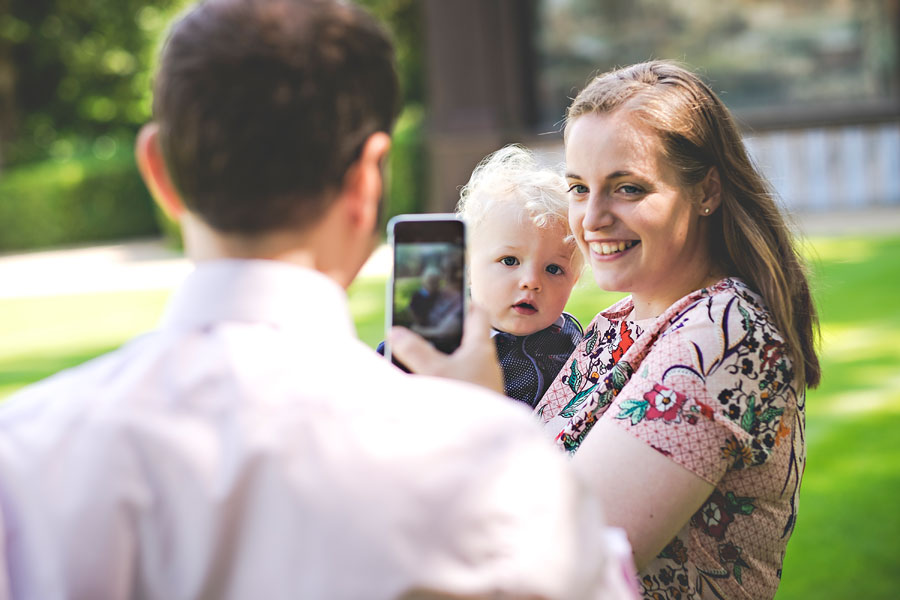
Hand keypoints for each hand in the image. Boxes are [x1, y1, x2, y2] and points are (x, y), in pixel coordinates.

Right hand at [389, 304, 503, 394]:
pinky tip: (427, 385)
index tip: (445, 297)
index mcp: (480, 347)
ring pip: (460, 360)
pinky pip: (459, 380)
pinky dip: (444, 377)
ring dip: (441, 357)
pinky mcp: (477, 399)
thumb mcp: (434, 373)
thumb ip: (413, 351)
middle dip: (444, 333)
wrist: (484, 446)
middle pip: (465, 337)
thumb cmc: (466, 404)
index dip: (463, 300)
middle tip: (421, 328)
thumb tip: (396, 331)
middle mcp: (486, 362)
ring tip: (416, 357)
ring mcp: (483, 381)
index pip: (478, 312)